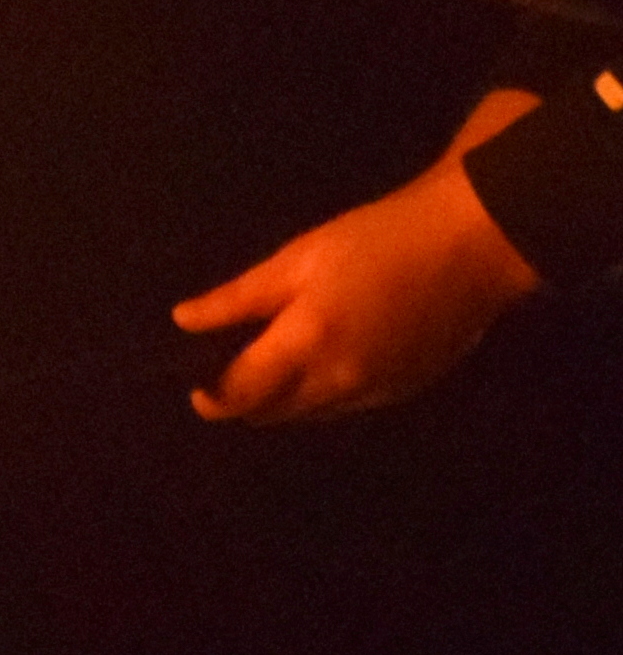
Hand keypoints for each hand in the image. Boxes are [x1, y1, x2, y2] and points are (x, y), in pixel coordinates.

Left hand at [176, 100, 542, 422]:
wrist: (470, 248)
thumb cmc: (374, 241)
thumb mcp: (296, 261)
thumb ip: (238, 299)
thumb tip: (184, 321)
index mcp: (308, 346)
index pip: (245, 394)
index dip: (214, 397)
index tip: (192, 387)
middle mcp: (342, 382)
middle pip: (276, 411)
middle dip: (244, 401)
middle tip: (221, 374)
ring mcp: (379, 392)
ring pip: (312, 412)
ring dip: (282, 401)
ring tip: (261, 369)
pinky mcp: (407, 390)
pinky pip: (347, 406)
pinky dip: (320, 395)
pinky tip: (313, 366)